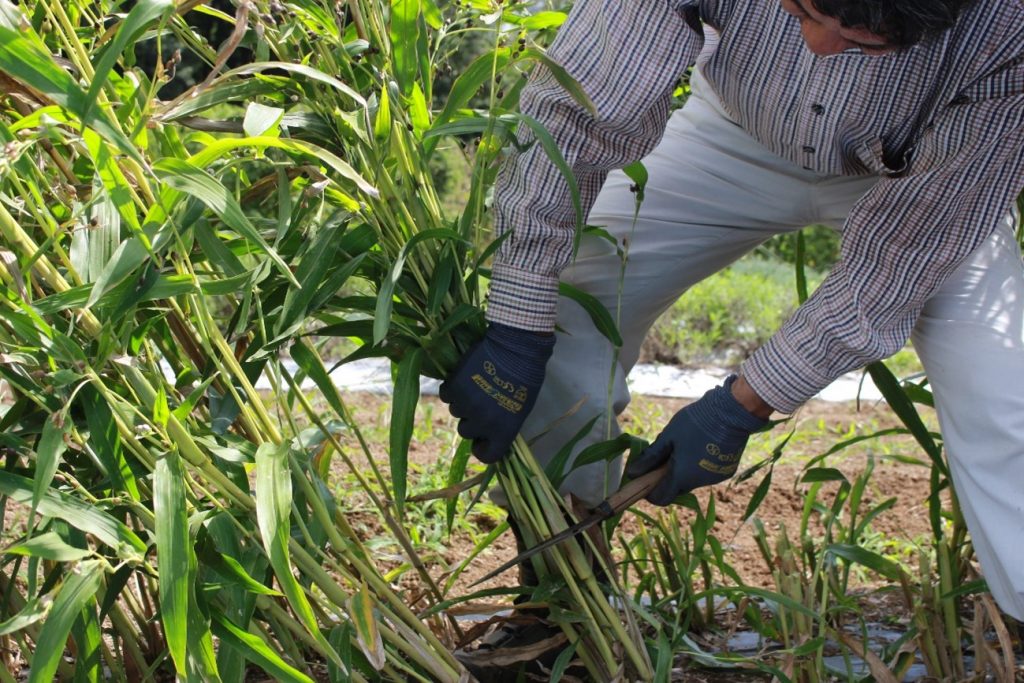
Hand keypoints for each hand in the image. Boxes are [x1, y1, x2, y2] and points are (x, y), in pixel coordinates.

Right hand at [439, 323, 554, 462]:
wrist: (515, 348)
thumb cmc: (526, 376)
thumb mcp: (522, 408)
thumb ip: (503, 423)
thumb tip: (490, 430)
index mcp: (503, 431)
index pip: (487, 455)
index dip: (482, 448)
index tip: (482, 439)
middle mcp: (482, 423)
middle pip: (466, 431)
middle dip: (471, 419)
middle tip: (480, 403)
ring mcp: (466, 406)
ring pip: (455, 411)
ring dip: (463, 401)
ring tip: (476, 384)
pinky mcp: (454, 387)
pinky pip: (446, 394)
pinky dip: (453, 388)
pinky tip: (464, 377)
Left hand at [625, 375, 768, 504]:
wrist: (731, 413)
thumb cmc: (694, 423)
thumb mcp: (668, 436)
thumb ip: (651, 457)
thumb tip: (632, 473)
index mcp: (682, 476)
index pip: (661, 498)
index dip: (650, 493)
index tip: (646, 479)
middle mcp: (699, 482)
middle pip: (677, 488)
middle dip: (667, 478)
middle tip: (664, 458)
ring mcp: (715, 478)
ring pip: (693, 481)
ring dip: (685, 471)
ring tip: (685, 448)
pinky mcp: (726, 471)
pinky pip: (707, 474)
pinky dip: (700, 467)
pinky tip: (701, 448)